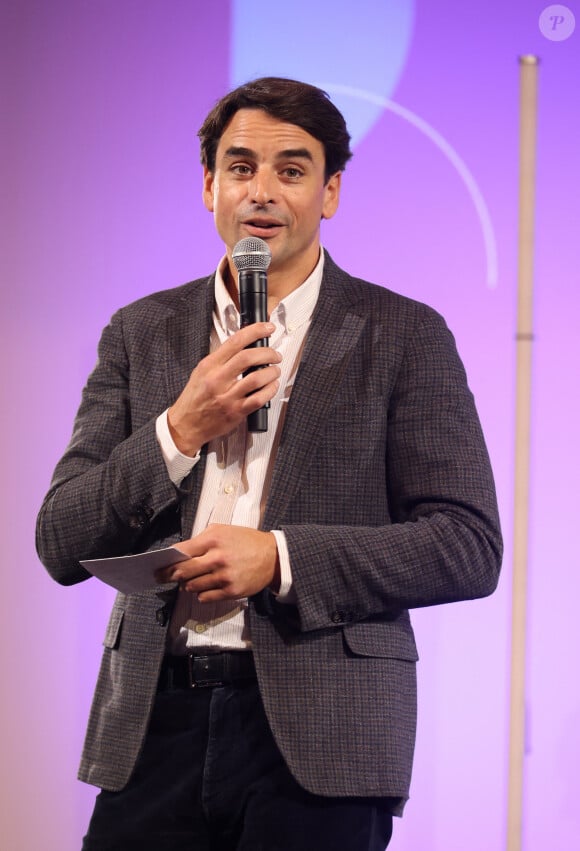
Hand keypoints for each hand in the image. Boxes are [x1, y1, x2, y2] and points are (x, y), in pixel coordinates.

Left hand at [156, 524, 280, 601]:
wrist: (272, 557)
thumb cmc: (245, 541)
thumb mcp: (223, 531)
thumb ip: (201, 540)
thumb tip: (179, 553)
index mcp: (213, 539)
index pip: (182, 552)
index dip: (168, 560)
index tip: (158, 565)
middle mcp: (217, 558)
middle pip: (183, 571)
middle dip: (171, 575)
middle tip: (164, 577)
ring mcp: (224, 576)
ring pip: (192, 586)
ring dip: (188, 585)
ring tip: (191, 581)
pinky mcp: (231, 591)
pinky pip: (205, 597)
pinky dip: (201, 594)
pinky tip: (205, 588)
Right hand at [168, 323, 281, 455]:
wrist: (185, 424)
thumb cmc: (194, 398)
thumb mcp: (201, 371)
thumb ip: (221, 359)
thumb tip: (245, 346)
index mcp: (209, 365)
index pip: (235, 341)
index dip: (255, 331)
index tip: (267, 328)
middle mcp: (218, 379)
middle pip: (248, 357)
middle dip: (268, 353)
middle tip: (275, 355)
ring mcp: (227, 397)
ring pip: (257, 378)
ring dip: (272, 372)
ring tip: (275, 370)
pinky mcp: (235, 412)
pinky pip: (259, 399)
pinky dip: (270, 390)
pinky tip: (271, 386)